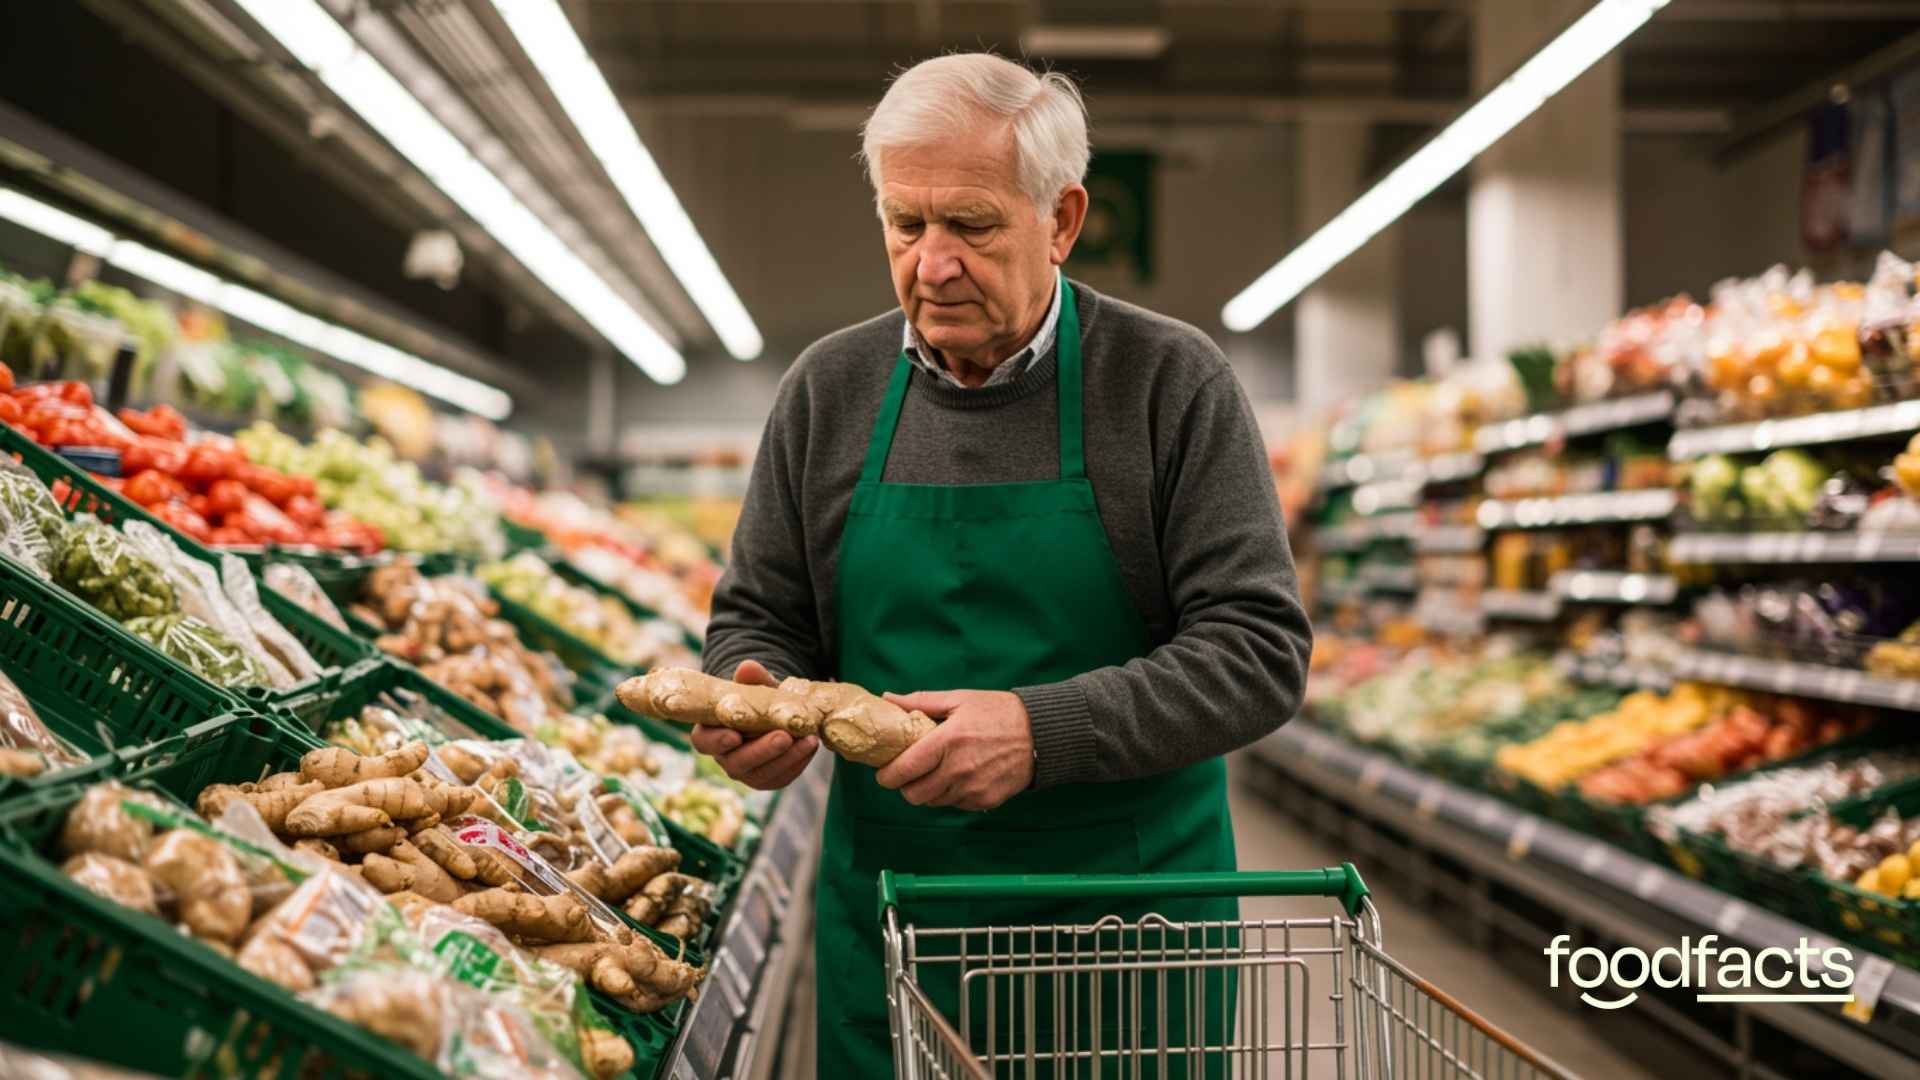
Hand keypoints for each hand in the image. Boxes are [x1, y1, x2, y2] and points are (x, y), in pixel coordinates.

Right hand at [689, 660, 818, 789]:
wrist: (776, 713)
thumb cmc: (757, 699)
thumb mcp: (755, 687)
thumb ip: (751, 679)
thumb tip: (747, 667)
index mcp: (711, 733)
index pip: (704, 742)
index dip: (717, 741)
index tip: (735, 735)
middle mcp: (725, 756)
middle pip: (735, 763)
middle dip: (761, 751)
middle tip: (784, 737)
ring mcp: (746, 771)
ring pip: (761, 775)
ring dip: (786, 758)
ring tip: (807, 740)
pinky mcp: (768, 778)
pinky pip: (780, 778)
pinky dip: (797, 762)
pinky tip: (810, 746)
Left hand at [874, 690, 1032, 810]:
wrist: (1040, 733)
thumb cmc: (997, 712)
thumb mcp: (959, 699)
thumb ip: (920, 702)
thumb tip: (887, 699)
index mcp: (947, 741)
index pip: (904, 770)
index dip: (887, 775)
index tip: (884, 771)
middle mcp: (958, 769)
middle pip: (913, 794)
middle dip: (906, 786)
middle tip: (910, 772)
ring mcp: (973, 788)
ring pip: (933, 802)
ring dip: (929, 790)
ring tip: (937, 771)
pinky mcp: (985, 801)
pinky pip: (955, 805)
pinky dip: (951, 794)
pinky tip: (959, 776)